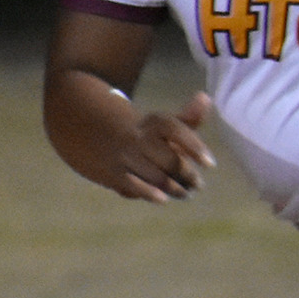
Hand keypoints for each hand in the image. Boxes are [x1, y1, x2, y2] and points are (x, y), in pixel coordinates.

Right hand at [80, 91, 217, 202]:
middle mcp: (139, 138)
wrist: (87, 128)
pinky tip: (163, 200)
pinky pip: (133, 185)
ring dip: (174, 188)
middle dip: (187, 174)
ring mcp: (125, 156)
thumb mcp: (161, 123)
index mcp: (154, 123)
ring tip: (186, 194)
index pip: (175, 130)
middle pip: (169, 159)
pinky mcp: (113, 173)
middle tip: (197, 184)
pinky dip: (149, 193)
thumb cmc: (139, 132)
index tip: (210, 164)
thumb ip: (187, 117)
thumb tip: (206, 97)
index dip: (194, 146)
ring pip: (155, 175)